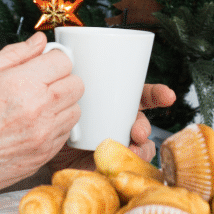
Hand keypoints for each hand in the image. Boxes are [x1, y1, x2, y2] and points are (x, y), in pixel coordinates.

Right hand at [0, 32, 82, 192]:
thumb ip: (16, 53)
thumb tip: (39, 41)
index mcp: (23, 83)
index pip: (63, 60)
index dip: (54, 58)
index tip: (46, 63)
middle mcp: (39, 108)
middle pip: (76, 84)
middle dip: (62, 78)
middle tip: (44, 82)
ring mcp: (45, 133)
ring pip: (76, 109)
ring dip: (63, 103)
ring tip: (40, 104)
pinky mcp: (46, 153)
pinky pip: (67, 132)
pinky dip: (57, 125)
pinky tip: (37, 123)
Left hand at [48, 83, 176, 170]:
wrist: (44, 146)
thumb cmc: (54, 114)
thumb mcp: (60, 96)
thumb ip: (64, 78)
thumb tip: (60, 50)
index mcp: (113, 100)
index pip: (140, 94)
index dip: (157, 94)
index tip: (168, 96)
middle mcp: (119, 119)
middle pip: (140, 121)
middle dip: (144, 126)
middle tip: (137, 132)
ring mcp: (118, 140)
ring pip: (140, 143)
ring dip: (142, 146)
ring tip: (132, 150)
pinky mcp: (113, 160)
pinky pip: (132, 162)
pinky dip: (134, 162)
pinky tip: (128, 162)